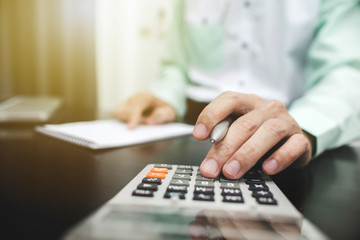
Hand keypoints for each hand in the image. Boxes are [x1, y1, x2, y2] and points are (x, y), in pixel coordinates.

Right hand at [113, 92, 176, 128]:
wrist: (161, 105)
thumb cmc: (164, 110)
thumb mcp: (168, 112)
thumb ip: (162, 116)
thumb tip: (149, 122)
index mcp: (146, 97)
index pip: (136, 107)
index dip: (133, 118)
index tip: (130, 129)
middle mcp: (134, 98)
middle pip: (124, 110)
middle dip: (130, 121)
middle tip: (140, 129)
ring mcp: (127, 102)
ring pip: (118, 112)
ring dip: (124, 121)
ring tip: (135, 127)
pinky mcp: (123, 107)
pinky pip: (117, 114)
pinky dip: (122, 121)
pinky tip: (130, 126)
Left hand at [193, 91, 312, 178]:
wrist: (291, 139)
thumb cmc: (258, 135)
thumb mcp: (238, 131)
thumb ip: (223, 138)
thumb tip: (208, 161)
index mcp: (247, 102)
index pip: (228, 100)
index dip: (212, 115)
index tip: (199, 135)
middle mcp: (266, 108)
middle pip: (244, 124)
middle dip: (225, 148)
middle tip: (212, 168)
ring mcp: (286, 122)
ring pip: (268, 132)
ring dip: (247, 154)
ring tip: (232, 171)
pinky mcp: (300, 138)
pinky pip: (293, 145)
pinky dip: (280, 157)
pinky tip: (267, 168)